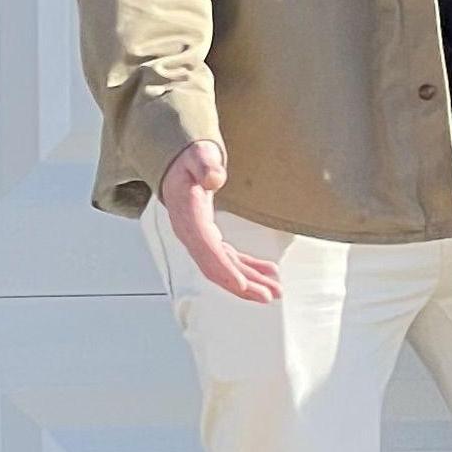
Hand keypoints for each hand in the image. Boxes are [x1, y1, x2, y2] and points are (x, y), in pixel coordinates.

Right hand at [160, 141, 280, 304]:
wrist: (177, 167)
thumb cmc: (189, 161)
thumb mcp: (197, 156)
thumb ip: (205, 165)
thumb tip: (215, 179)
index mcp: (188, 217)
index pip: (207, 249)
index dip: (224, 269)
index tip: (242, 284)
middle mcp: (191, 234)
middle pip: (215, 267)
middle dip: (241, 284)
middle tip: (268, 295)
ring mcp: (200, 240)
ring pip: (224, 268)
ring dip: (250, 281)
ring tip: (275, 291)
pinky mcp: (210, 240)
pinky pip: (229, 259)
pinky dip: (249, 268)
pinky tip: (269, 273)